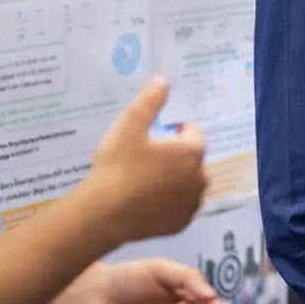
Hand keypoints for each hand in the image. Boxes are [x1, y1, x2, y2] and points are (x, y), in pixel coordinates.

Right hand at [79, 78, 209, 246]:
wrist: (103, 213)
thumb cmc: (117, 167)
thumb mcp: (129, 125)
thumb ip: (150, 100)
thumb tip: (164, 80)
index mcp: (192, 152)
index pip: (193, 132)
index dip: (173, 131)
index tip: (152, 138)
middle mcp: (200, 178)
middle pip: (192, 158)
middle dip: (175, 155)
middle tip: (144, 159)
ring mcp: (192, 203)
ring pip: (188, 183)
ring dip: (174, 178)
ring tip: (144, 180)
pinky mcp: (182, 223)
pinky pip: (180, 205)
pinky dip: (169, 201)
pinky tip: (146, 200)